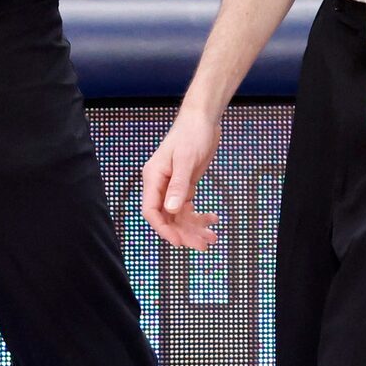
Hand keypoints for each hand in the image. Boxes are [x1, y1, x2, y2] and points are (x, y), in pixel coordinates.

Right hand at [141, 106, 222, 249]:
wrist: (203, 120)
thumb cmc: (191, 134)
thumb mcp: (187, 160)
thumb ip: (179, 185)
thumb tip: (172, 210)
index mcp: (153, 178)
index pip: (152, 211)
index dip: (163, 229)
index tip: (179, 242)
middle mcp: (160, 185)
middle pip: (167, 218)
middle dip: (184, 233)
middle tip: (203, 245)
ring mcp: (172, 187)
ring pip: (179, 216)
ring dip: (194, 228)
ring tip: (212, 238)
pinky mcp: (184, 186)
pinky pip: (188, 208)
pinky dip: (200, 216)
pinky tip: (213, 219)